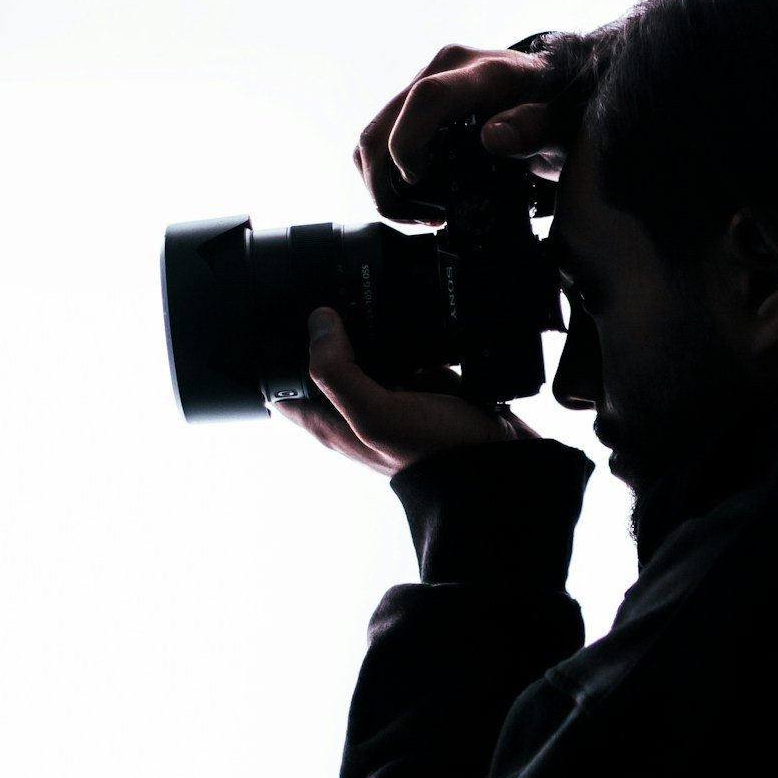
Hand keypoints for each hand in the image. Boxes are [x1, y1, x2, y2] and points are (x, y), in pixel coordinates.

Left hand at [271, 309, 539, 476]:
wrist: (497, 464)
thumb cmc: (436, 452)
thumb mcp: (377, 413)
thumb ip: (337, 371)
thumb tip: (319, 321)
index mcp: (329, 422)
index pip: (281, 384)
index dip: (279, 352)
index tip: (297, 325)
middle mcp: (353, 410)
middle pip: (323, 359)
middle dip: (331, 333)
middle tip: (345, 312)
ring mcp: (388, 397)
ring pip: (366, 349)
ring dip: (375, 331)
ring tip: (383, 322)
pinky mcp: (419, 387)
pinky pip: (405, 351)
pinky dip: (412, 339)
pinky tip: (419, 335)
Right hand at [356, 43, 579, 223]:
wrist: (558, 86)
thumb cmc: (560, 107)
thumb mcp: (562, 124)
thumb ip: (534, 128)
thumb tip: (493, 138)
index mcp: (482, 71)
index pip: (427, 100)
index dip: (409, 146)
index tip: (418, 183)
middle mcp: (444, 69)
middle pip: (383, 126)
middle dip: (387, 184)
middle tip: (425, 218)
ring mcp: (425, 82)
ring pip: (372, 137)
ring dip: (382, 183)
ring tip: (423, 214)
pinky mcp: (415, 101)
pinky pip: (380, 139)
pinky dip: (386, 174)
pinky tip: (417, 197)